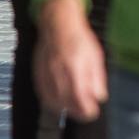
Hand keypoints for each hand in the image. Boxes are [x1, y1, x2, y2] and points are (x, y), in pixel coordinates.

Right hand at [34, 0, 106, 121]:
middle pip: (66, 102)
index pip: (80, 97)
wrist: (58, 24)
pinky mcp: (38, 73)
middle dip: (77, 112)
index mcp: (75, 67)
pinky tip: (59, 104)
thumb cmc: (78, 38)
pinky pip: (42, 94)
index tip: (93, 113)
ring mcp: (46, 73)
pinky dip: (51, 103)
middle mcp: (59, 72)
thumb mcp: (96, 56)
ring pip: (53, 100)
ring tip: (74, 111)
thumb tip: (100, 97)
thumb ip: (97, 78)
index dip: (87, 110)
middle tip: (85, 115)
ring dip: (64, 109)